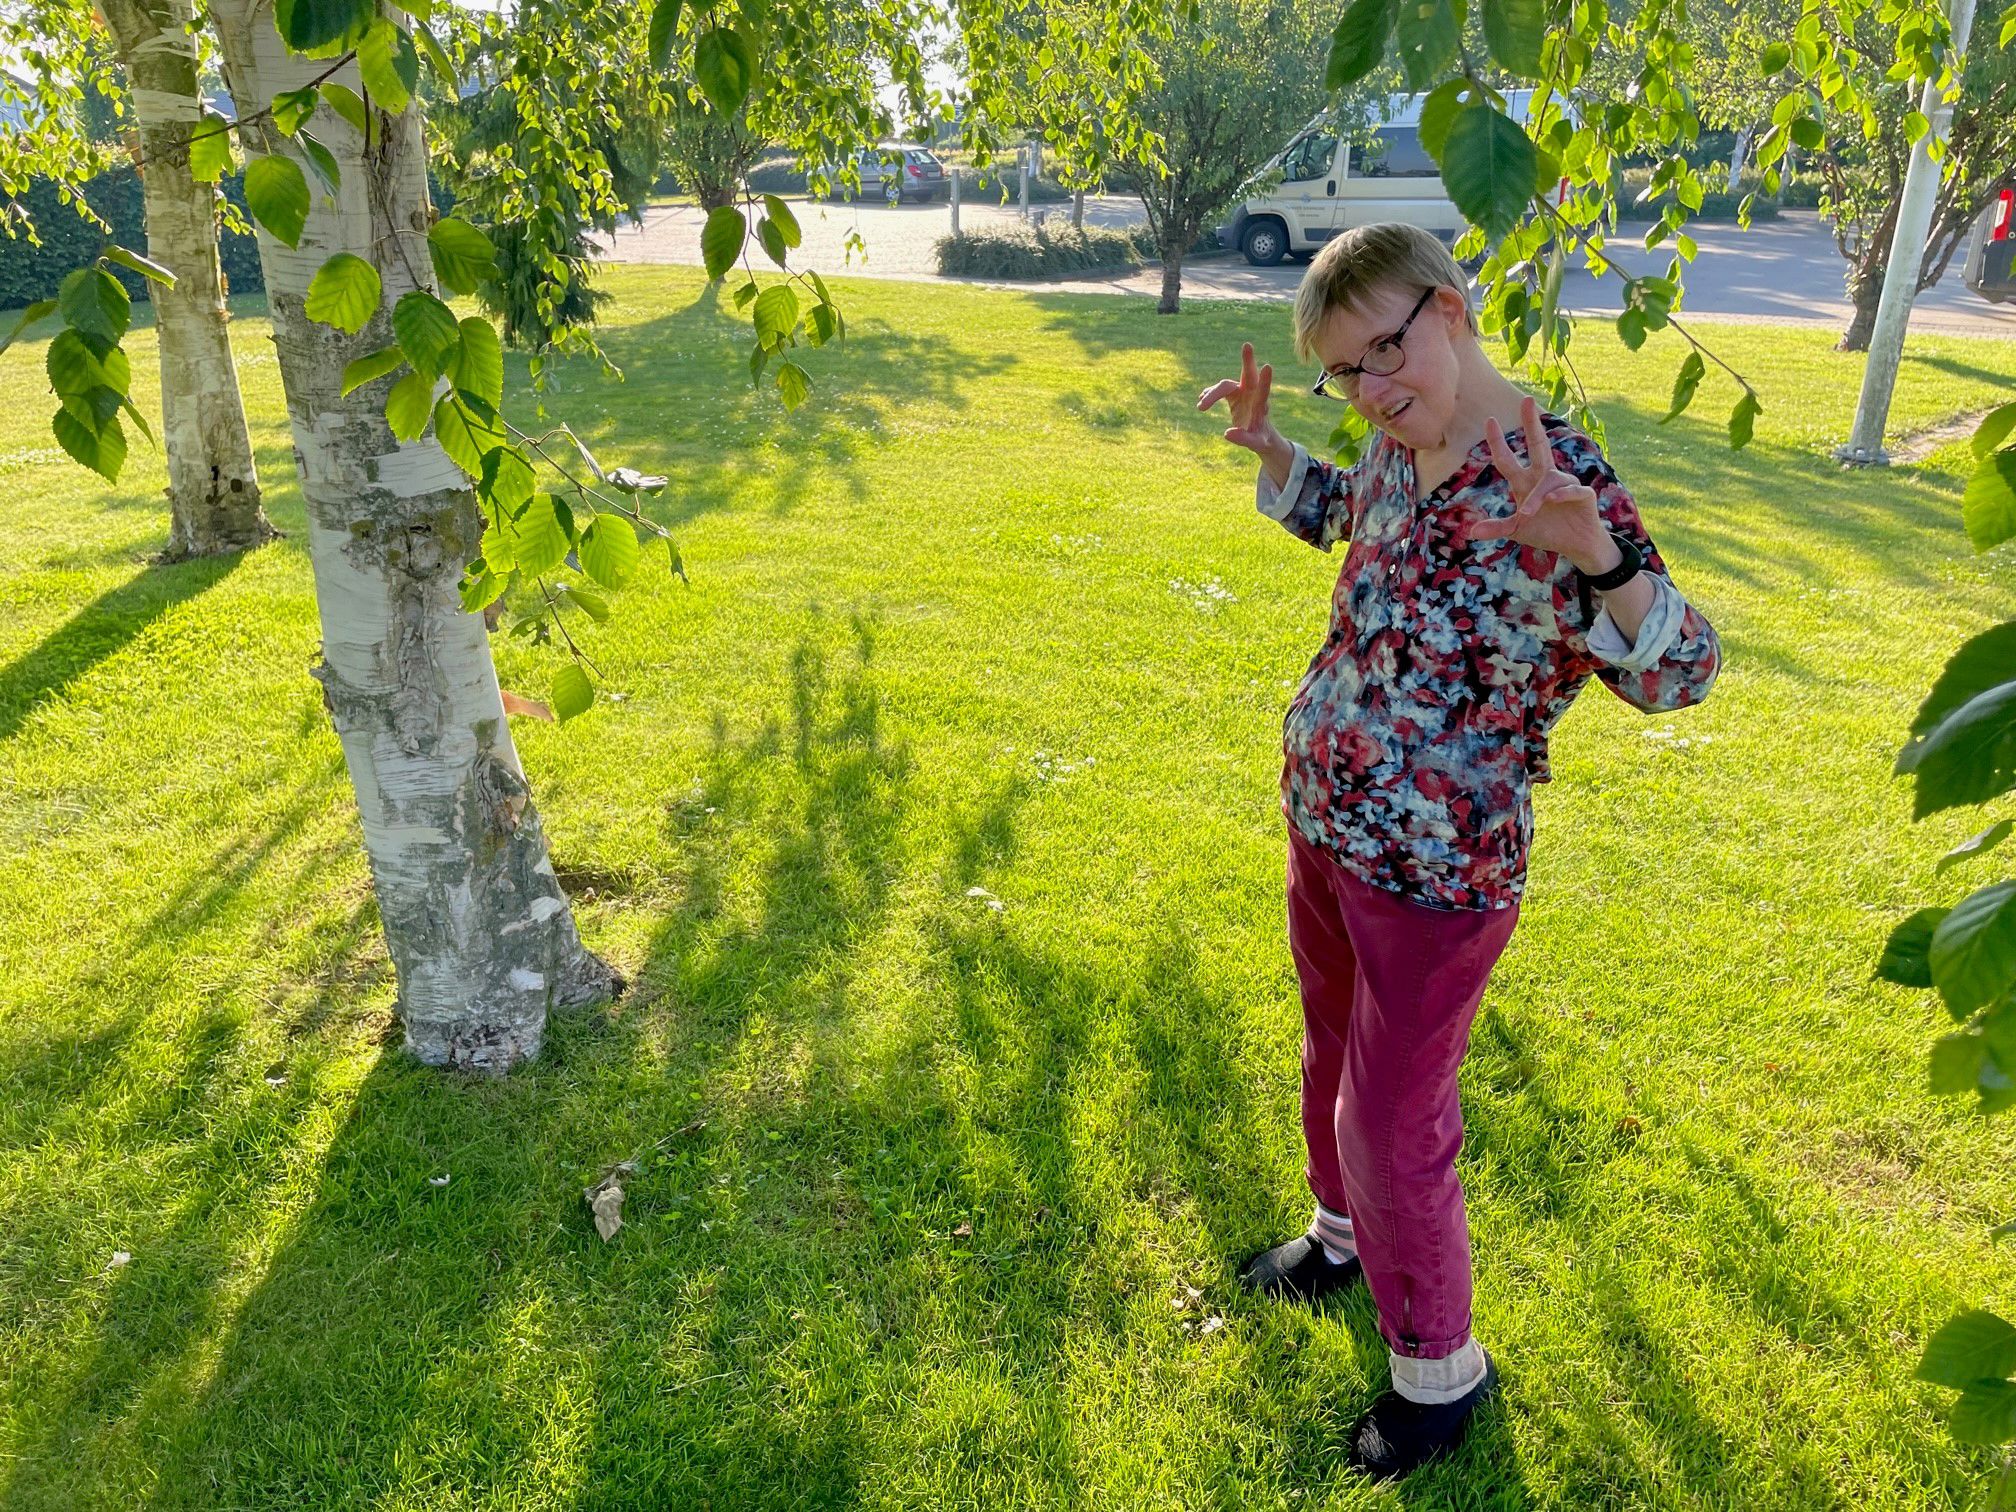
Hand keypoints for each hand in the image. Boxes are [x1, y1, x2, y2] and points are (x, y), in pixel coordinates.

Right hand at [1196, 343, 1288, 466]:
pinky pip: (1219, 390)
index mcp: (1261, 405)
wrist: (1259, 434)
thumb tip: (1227, 433)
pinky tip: (1201, 399)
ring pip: (1225, 386)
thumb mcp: (1255, 443)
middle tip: (1248, 345)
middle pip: (1249, 375)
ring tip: (1200, 407)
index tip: (1268, 366)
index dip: (1265, 380)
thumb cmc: (1261, 439)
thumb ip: (1243, 439)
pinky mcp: (1233, 394)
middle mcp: (1252, 394)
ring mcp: (1242, 392)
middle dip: (1248, 361)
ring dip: (1212, 394)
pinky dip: (1210, 394)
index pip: (1263, 391)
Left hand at [1467, 396, 1613, 570]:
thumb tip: (1470, 532)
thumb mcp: (1517, 531)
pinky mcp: (1583, 493)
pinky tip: (1552, 499)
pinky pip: (1572, 489)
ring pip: (1548, 481)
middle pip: (1538, 444)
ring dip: (1536, 497)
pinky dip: (1562, 493)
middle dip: (1532, 423)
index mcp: (1526, 483)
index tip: (1490, 420)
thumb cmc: (1545, 531)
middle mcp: (1544, 477)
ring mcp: (1564, 483)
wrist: (1575, 545)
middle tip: (1527, 400)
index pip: (1507, 460)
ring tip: (1527, 514)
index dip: (1497, 442)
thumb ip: (1497, 528)